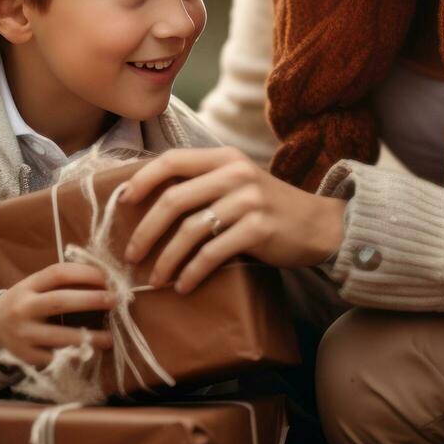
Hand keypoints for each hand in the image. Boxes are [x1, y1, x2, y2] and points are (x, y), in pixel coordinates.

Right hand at [0, 262, 115, 368]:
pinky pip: (56, 357)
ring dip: (88, 337)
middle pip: (60, 302)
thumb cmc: (24, 304)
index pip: (57, 274)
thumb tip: (102, 281)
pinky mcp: (27, 357)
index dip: (84, 273)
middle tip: (114, 301)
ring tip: (110, 338)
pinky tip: (89, 353)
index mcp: (27, 286)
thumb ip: (60, 283)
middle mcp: (24, 309)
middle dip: (90, 300)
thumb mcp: (33, 287)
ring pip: (60, 336)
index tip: (106, 278)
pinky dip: (74, 355)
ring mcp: (24, 335)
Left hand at [120, 148, 346, 294]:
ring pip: (190, 231)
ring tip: (156, 279)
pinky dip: (193, 272)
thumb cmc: (269, 207)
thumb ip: (204, 183)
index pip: (172, 160)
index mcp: (224, 158)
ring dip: (167, 259)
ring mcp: (248, 201)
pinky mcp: (258, 229)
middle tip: (130, 254)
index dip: (142, 179)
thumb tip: (150, 201)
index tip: (124, 202)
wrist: (319, 225)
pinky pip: (213, 253)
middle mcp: (235, 174)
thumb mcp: (238, 182)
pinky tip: (184, 285)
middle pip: (173, 200)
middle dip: (145, 230)